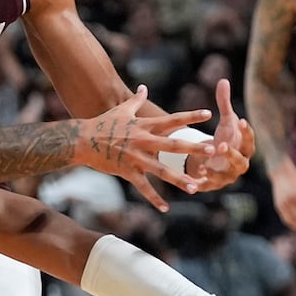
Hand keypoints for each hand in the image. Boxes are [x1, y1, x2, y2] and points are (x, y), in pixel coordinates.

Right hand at [82, 86, 211, 210]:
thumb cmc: (102, 124)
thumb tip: (144, 87)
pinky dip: (154, 198)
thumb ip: (136, 100)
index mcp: (144, 126)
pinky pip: (143, 187)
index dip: (190, 116)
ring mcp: (135, 157)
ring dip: (179, 179)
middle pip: (173, 145)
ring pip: (161, 170)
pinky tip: (165, 208)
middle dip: (193, 148)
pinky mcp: (127, 171)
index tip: (209, 114)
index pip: (172, 120)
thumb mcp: (121, 110)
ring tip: (196, 187)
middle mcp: (143, 141)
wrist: (81, 140)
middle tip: (213, 150)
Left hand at [187, 79, 255, 189]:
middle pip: (240, 162)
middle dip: (231, 154)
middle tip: (221, 146)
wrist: (215, 158)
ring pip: (224, 177)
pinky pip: (207, 186)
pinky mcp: (212, 185)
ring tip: (203, 165)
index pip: (250, 142)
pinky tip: (191, 179)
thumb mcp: (225, 121)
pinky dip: (200, 184)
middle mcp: (239, 165)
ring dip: (214, 172)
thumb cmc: (224, 136)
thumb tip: (223, 81)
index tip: (241, 121)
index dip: (247, 133)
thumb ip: (224, 103)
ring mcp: (226, 177)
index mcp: (244, 148)